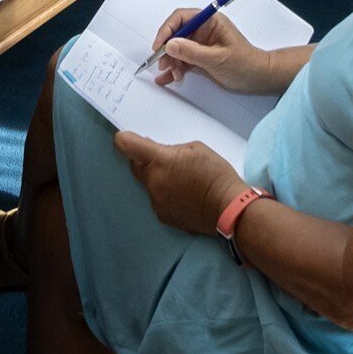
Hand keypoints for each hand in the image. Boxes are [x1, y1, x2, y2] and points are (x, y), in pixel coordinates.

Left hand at [112, 133, 245, 236]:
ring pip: (148, 184)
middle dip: (143, 159)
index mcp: (159, 160)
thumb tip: (158, 153)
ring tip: (180, 179)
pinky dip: (165, 194)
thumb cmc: (215, 173)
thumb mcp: (195, 149)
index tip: (128, 138)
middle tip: (162, 157)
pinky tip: (183, 194)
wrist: (228, 208)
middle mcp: (152, 181)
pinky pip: (157, 199)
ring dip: (157, 178)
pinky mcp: (162, 216)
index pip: (126, 145)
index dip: (124, 139)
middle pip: (135, 166)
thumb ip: (171, 149)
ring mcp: (156, 201)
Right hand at [151, 9, 277, 94]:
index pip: (181, 18)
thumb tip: (170, 45)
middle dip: (168, 50)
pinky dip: (174, 68)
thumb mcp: (217, 59)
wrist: (258, 79)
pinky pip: (182, 60)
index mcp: (210, 22)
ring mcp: (201, 44)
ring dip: (172, 62)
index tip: (159, 45)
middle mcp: (203, 30)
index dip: (167, 30)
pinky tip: (167, 78)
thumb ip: (192, 52)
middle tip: (164, 64)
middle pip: (176, 34)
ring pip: (177, 49)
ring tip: (174, 75)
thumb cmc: (245, 64)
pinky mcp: (200, 58)